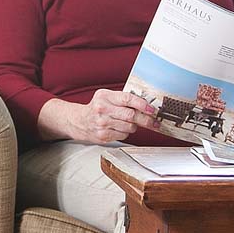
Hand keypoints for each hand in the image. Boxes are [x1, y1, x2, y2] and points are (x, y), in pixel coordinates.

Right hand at [39, 91, 156, 143]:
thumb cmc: (98, 108)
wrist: (79, 121)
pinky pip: (123, 135)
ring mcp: (102, 123)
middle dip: (146, 119)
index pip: (127, 99)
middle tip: (154, 122)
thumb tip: (147, 105)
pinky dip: (125, 132)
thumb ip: (124, 98)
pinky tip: (120, 128)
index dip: (142, 104)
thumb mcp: (107, 97)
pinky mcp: (103, 136)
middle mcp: (102, 109)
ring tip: (129, 123)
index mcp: (105, 96)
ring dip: (134, 126)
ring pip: (129, 127)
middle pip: (131, 115)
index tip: (152, 109)